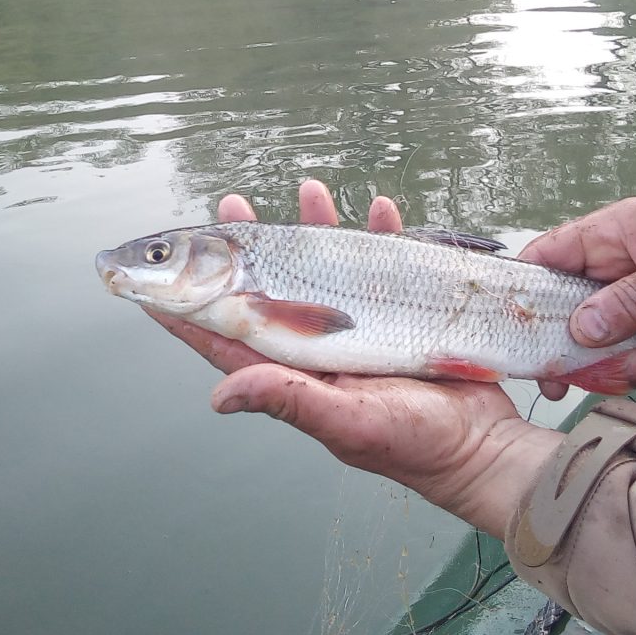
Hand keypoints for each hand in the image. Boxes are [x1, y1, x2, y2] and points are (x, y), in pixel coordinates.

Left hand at [142, 180, 556, 537]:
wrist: (485, 446)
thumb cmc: (415, 443)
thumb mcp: (347, 422)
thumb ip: (289, 399)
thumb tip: (218, 397)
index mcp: (294, 374)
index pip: (225, 335)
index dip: (187, 309)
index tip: (150, 279)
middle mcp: (318, 349)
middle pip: (269, 287)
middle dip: (249, 244)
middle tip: (232, 202)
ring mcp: (358, 330)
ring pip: (325, 266)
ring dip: (316, 226)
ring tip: (311, 189)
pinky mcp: (400, 316)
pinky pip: (384, 265)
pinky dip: (381, 236)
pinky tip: (383, 209)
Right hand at [518, 169, 635, 405]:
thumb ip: (635, 298)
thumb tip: (580, 330)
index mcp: (606, 238)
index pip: (542, 263)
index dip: (522, 301)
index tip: (523, 346)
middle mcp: (611, 273)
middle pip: (570, 322)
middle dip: (592, 356)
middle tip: (617, 375)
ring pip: (610, 351)